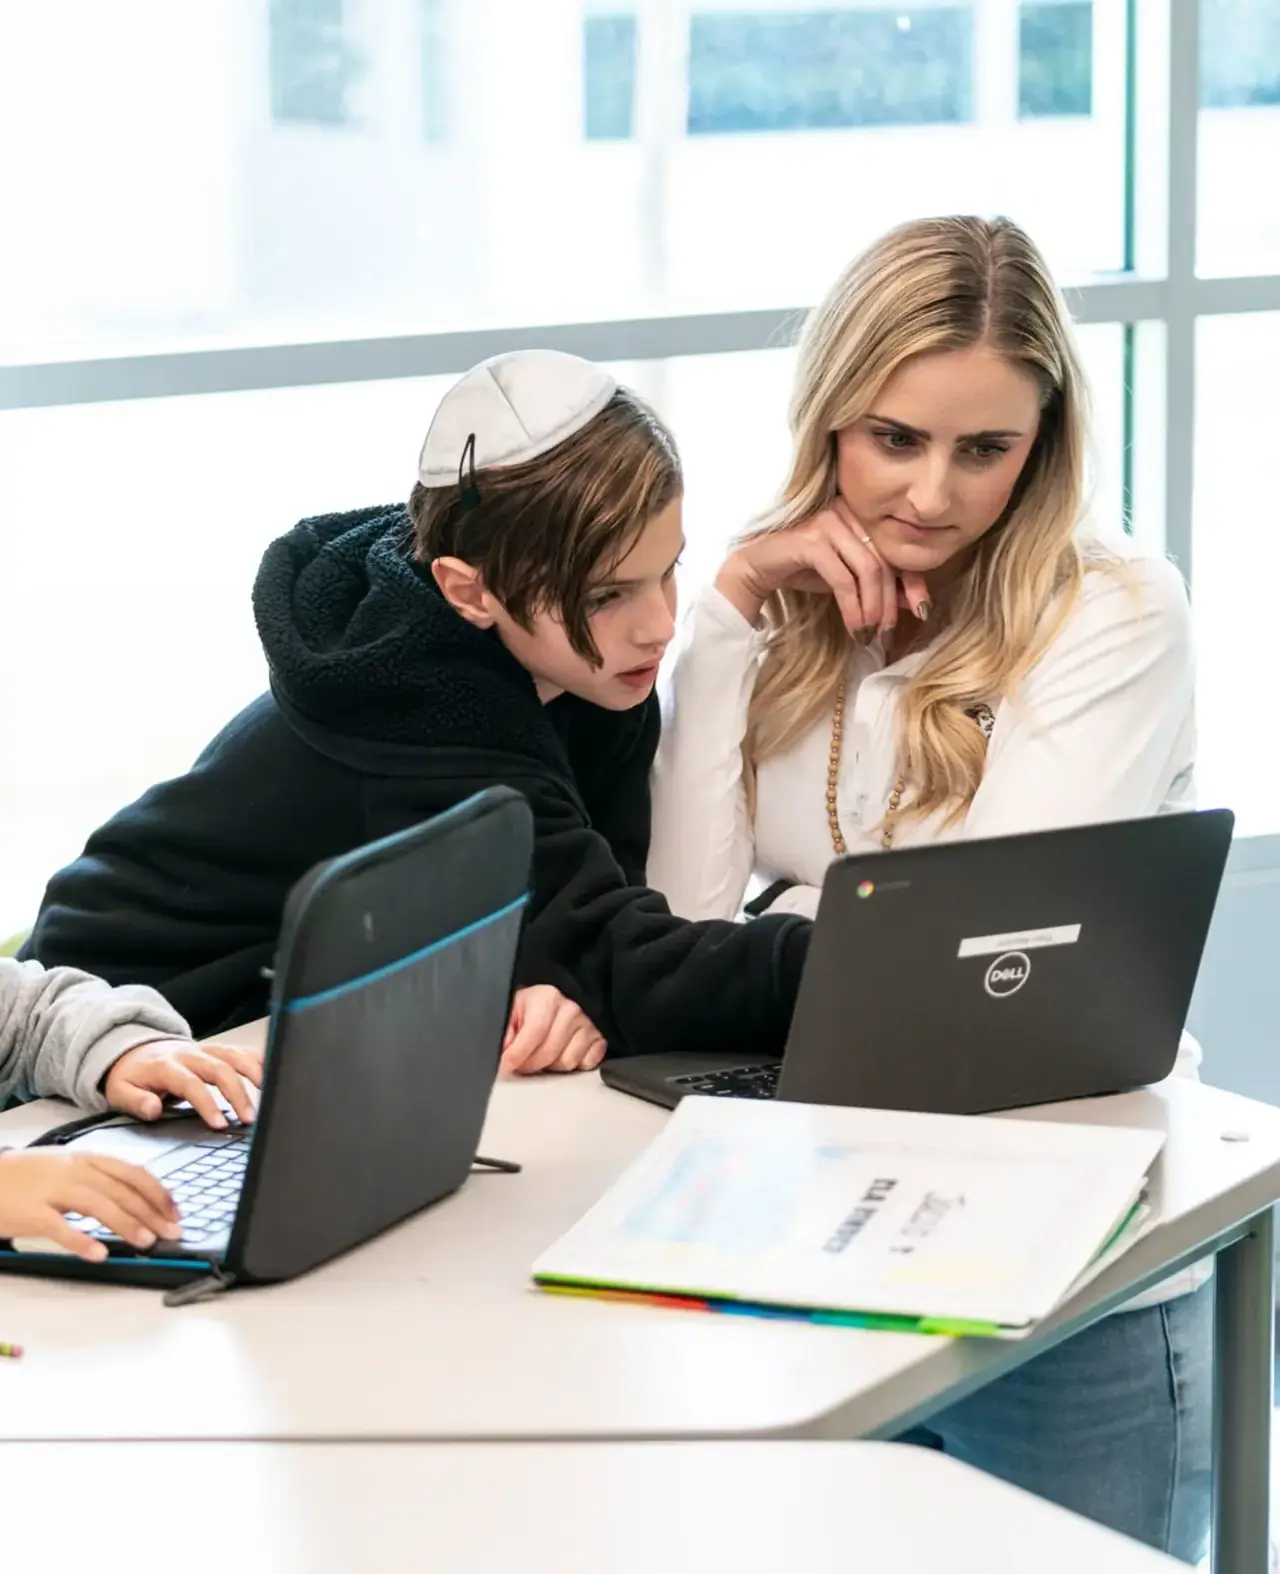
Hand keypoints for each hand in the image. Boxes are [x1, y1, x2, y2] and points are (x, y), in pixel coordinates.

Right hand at [0, 1149, 180, 1261]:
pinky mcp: (30, 1212)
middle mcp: (73, 1170)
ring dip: (127, 1224)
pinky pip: (60, 1227)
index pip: (132, 1172)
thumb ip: (95, 1180)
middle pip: (121, 1190)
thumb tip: (131, 1199)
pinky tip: (100, 1254)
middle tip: (172, 1232)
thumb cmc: (23, 1178)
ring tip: (147, 1242)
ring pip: (99, 1204)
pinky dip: (82, 1241)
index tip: (174, 1210)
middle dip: (152, 1212)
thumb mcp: (64, 1169)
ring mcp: (51, 1190)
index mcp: (84, 1159)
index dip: (157, 1192)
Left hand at [104, 1038, 262, 1128]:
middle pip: (220, 1069)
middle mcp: (190, 1055)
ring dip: (255, 1073)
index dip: (208, 1103)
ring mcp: (206, 1049)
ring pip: (235, 1056)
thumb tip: (153, 1109)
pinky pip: (241, 1050)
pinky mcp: (218, 1048)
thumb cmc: (133, 1075)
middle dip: (238, 1093)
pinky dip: (258, 1059)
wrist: (135, 1050)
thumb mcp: (120, 1091)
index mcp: (167, 1066)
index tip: (221, 1123)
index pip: (191, 1084)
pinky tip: (272, 1073)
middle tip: (250, 1118)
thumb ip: (136, 1101)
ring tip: (271, 1093)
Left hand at [500, 986, 606, 1075]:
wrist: (563, 1000)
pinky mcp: (601, 1039)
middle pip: (548, 1053)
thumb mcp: (514, 1008)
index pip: (533, 1033)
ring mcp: (589, 1024)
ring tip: (544, 1053)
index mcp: (548, 998)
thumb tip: (502, 1049)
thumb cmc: (535, 1006)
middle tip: (522, 1062)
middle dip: (530, 1064)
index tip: (506, 1065)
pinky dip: (574, 1064)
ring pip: (566, 1062)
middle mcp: (572, 1009)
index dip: (517, 1054)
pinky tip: (564, 1052)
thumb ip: (504, 1028)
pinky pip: (585, 1065)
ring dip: (552, 1065)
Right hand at [716, 496, 929, 635]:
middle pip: (884, 562)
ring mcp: (829, 522)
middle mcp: (848, 512)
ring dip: (872, 608)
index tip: (921, 612)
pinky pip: (843, 578)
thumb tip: (916, 604)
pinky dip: (852, 607)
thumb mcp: (848, 579)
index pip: (896, 550)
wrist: (757, 568)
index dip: (912, 582)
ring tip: (867, 634)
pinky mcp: (812, 540)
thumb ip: (879, 586)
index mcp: (862, 516)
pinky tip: (853, 627)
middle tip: (886, 634)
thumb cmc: (804, 569)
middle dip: (889, 604)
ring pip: (867, 570)